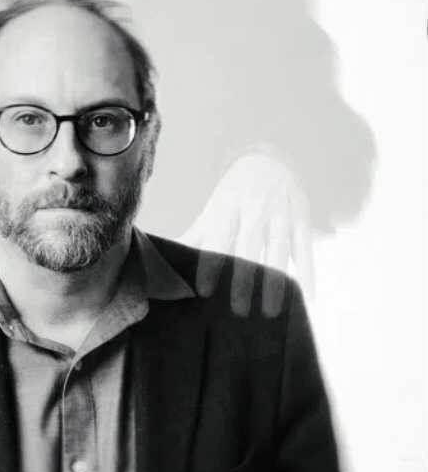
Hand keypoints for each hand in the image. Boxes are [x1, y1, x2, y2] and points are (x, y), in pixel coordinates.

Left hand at [180, 152, 312, 316]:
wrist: (268, 160)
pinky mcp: (302, 217)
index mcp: (227, 208)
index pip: (217, 239)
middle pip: (249, 248)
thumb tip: (163, 260)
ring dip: (275, 281)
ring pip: (279, 251)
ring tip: (270, 311)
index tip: (205, 291)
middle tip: (238, 311)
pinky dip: (307, 273)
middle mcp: (254, 209)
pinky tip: (307, 298)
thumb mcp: (213, 211)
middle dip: (244, 279)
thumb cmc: (233, 196)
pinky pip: (305, 248)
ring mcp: (281, 213)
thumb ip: (195, 237)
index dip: (211, 264)